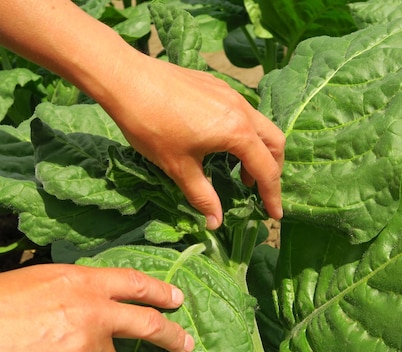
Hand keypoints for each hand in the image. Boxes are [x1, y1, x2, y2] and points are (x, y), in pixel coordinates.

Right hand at [0, 264, 192, 351]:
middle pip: (145, 325)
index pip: (135, 283)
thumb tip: (100, 304)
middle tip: (185, 343)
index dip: (160, 292)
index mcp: (84, 281)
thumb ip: (79, 289)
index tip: (177, 300)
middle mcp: (93, 312)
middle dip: (171, 334)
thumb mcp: (43, 279)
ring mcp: (85, 348)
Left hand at [104, 54, 284, 228]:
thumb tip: (215, 222)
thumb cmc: (152, 125)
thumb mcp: (178, 167)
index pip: (266, 169)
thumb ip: (202, 195)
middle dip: (272, 170)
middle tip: (257, 190)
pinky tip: (219, 142)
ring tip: (237, 170)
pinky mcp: (216, 85)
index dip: (272, 195)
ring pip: (259, 124)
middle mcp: (241, 109)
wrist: (126, 79)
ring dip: (257, 150)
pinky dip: (242, 132)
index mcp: (237, 132)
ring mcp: (229, 93)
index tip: (274, 215)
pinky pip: (242, 111)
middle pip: (274, 143)